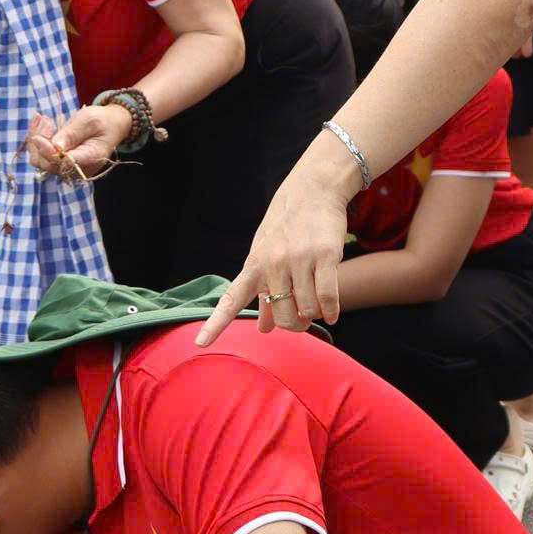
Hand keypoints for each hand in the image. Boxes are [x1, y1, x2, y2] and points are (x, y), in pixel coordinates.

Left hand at [26, 104, 132, 179]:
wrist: (111, 126)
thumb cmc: (102, 121)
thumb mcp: (89, 120)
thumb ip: (72, 133)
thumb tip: (54, 146)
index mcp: (90, 159)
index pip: (63, 163)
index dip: (47, 152)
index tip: (37, 137)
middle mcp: (77, 170)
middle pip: (46, 164)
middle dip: (39, 141)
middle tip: (43, 119)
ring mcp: (68, 169)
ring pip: (40, 160)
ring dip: (36, 139)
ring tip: (42, 119)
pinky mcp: (61, 165)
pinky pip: (42, 156)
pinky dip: (38, 140)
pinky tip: (44, 125)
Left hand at [198, 155, 356, 341]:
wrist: (312, 190)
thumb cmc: (286, 228)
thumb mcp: (266, 255)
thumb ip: (263, 294)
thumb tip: (264, 329)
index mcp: (253, 266)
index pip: (231, 300)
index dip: (216, 324)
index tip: (200, 344)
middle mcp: (272, 264)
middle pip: (284, 317)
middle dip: (295, 325)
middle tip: (302, 320)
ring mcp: (299, 259)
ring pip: (307, 310)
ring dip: (315, 315)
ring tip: (317, 305)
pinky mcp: (325, 256)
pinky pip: (328, 298)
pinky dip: (331, 311)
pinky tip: (332, 314)